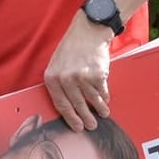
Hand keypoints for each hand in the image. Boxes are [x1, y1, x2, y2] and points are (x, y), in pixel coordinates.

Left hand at [44, 13, 113, 130]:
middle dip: (85, 118)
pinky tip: (106, 99)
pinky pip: (102, 91)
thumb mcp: (56, 64)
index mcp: (52, 78)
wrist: (88, 31)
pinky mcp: (97, 75)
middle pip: (77, 106)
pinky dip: (105, 96)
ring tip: (103, 114)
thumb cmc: (72, 48)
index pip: (61, 105)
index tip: (77, 127)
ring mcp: (81, 78)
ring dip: (99, 109)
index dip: (70, 118)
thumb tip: (68, 107)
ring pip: (92, 100)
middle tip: (91, 127)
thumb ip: (59, 84)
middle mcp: (65, 79)